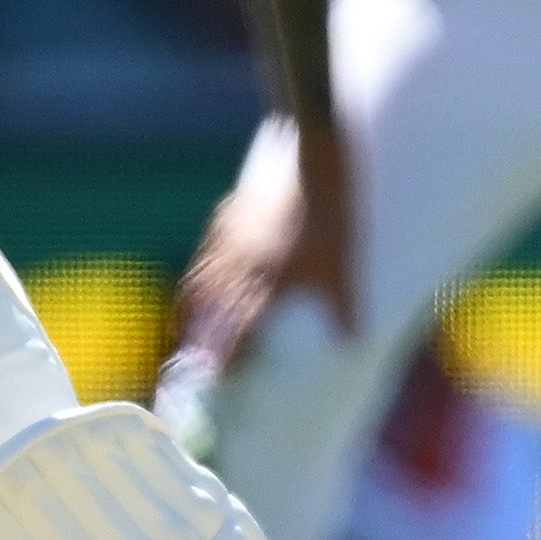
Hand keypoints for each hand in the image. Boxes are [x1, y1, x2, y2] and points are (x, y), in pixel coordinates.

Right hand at [175, 127, 355, 375]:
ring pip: (200, 284)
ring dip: (193, 312)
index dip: (221, 363)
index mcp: (263, 281)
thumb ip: (344, 304)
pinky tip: (209, 281)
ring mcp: (227, 239)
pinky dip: (203, 277)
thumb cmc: (331, 211)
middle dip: (194, 344)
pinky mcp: (228, 216)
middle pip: (204, 315)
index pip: (233, 335)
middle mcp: (237, 266)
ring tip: (190, 331)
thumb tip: (353, 341)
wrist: (312, 153)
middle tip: (187, 366)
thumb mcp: (342, 260)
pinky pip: (207, 255)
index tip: (212, 385)